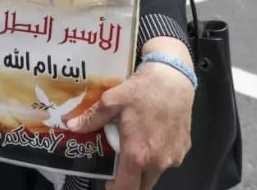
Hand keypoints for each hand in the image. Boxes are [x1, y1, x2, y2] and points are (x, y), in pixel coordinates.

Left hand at [67, 39, 193, 189]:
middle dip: (131, 181)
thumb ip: (92, 118)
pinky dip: (160, 155)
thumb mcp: (111, 101)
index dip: (116, 188)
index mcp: (138, 154)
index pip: (126, 188)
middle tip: (122, 168)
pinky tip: (154, 137)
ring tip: (138, 148)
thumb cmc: (142, 91)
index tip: (109, 183)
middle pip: (143, 185)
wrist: (173, 78)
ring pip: (157, 173)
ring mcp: (174, 156)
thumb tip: (72, 125)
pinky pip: (169, 160)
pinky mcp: (184, 149)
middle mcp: (158, 161)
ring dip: (146, 168)